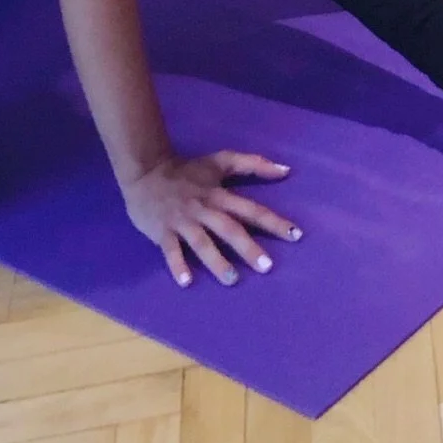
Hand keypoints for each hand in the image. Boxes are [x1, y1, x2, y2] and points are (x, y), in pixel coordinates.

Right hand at [123, 151, 296, 288]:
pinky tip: (186, 281)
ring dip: (217, 261)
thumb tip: (286, 170)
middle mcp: (205, 209)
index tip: (295, 236)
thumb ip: (253, 164)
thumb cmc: (189, 170)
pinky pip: (171, 251)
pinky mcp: (162, 231)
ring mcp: (183, 221)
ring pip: (202, 242)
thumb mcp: (222, 160)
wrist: (147, 171)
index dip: (274, 222)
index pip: (252, 209)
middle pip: (230, 229)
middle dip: (249, 248)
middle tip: (267, 267)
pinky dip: (178, 265)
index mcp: (220, 194)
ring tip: (232, 280)